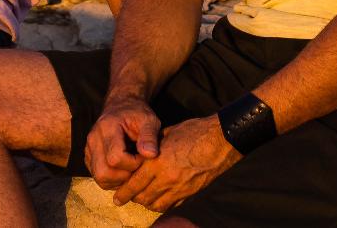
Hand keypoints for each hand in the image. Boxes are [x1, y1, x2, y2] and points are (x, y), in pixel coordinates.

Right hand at [84, 96, 160, 189]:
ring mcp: (89, 149)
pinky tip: (125, 169)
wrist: (121, 106)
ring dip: (119, 180)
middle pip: (103, 173)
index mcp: (107, 127)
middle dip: (124, 176)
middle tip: (138, 166)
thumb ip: (150, 136)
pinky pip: (99, 178)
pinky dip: (113, 179)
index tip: (144, 156)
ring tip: (132, 167)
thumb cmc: (137, 114)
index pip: (115, 158)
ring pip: (100, 178)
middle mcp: (93, 139)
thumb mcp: (148, 120)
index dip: (133, 163)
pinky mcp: (89, 158)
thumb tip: (151, 154)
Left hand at [111, 115, 240, 211]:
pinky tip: (158, 199)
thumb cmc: (194, 132)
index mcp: (158, 162)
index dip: (123, 192)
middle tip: (127, 196)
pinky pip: (170, 205)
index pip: (134, 183)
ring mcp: (179, 188)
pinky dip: (161, 204)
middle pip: (142, 197)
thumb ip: (153, 148)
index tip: (116, 197)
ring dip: (146, 202)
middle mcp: (166, 178)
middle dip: (132, 198)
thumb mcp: (168, 134)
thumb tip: (142, 154)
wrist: (220, 141)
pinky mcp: (190, 193)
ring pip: (155, 204)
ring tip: (142, 198)